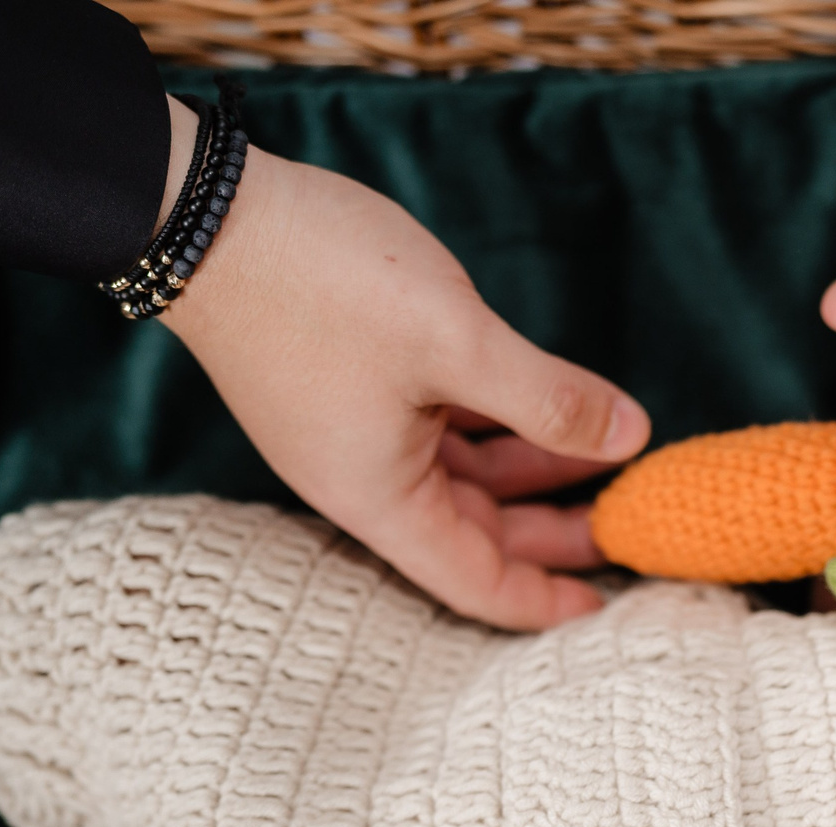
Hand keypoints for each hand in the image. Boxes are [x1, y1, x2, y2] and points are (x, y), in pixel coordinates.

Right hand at [161, 103, 647, 630]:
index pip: (478, 584)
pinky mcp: (349, 387)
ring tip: (607, 455)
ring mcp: (354, 434)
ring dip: (531, 473)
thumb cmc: (323, 282)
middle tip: (632, 521)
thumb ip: (550, 399)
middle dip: (553, 532)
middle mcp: (366, 481)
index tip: (609, 602)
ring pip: (461, 480)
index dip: (546, 600)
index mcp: (383, 499)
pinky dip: (495, 431)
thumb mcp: (457, 343)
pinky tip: (544, 407)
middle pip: (476, 535)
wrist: (202, 214)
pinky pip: (438, 434)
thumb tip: (632, 437)